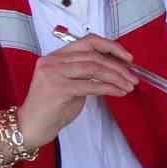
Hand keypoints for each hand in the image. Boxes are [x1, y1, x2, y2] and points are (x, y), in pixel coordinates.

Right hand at [17, 34, 137, 148]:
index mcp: (56, 56)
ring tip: (129, 86)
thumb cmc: (54, 106)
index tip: (128, 57)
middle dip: (119, 67)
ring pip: (94, 68)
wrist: (33, 125)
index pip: (88, 42)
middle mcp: (53, 61)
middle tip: (133, 78)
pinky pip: (91, 85)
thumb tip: (118, 68)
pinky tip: (119, 92)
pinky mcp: (57, 88)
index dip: (111, 46)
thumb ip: (88, 72)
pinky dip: (109, 88)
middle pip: (94, 56)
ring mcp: (53, 73)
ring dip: (117, 77)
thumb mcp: (72, 83)